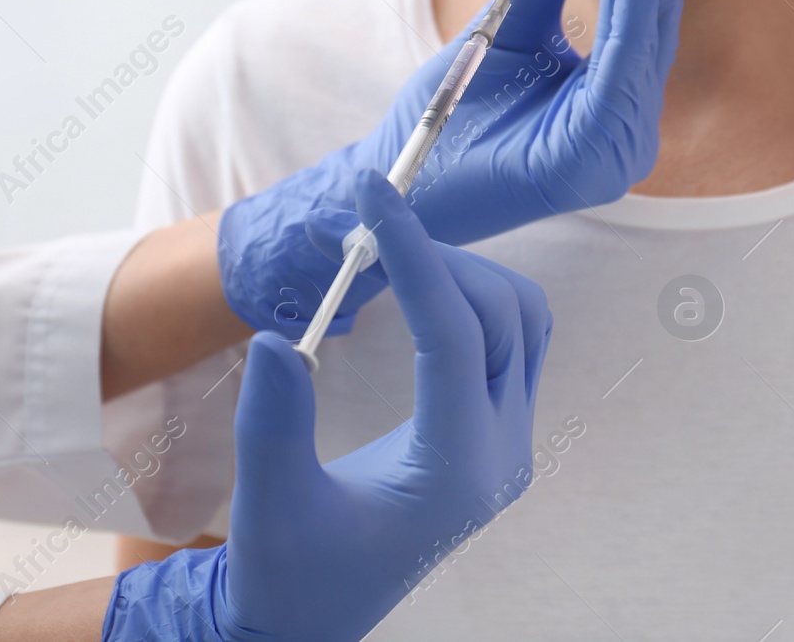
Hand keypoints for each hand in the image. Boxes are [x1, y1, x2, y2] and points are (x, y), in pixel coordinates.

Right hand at [103, 170, 553, 641]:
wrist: (312, 618)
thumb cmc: (290, 570)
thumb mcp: (270, 502)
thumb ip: (274, 422)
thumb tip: (277, 337)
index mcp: (456, 471)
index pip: (452, 336)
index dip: (415, 255)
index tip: (374, 195)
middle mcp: (501, 454)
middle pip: (501, 318)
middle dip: (438, 261)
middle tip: (367, 231)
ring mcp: (508, 445)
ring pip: (523, 322)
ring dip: (465, 277)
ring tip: (392, 258)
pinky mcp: (497, 436)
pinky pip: (515, 343)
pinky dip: (475, 301)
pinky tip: (421, 293)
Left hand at [217, 0, 687, 333]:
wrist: (392, 176)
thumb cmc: (447, 113)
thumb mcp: (507, 24)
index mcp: (616, 99)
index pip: (643, 3)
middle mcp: (630, 126)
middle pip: (652, 13)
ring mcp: (619, 150)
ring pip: (644, 35)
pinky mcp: (592, 161)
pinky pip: (622, 73)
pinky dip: (631, 12)